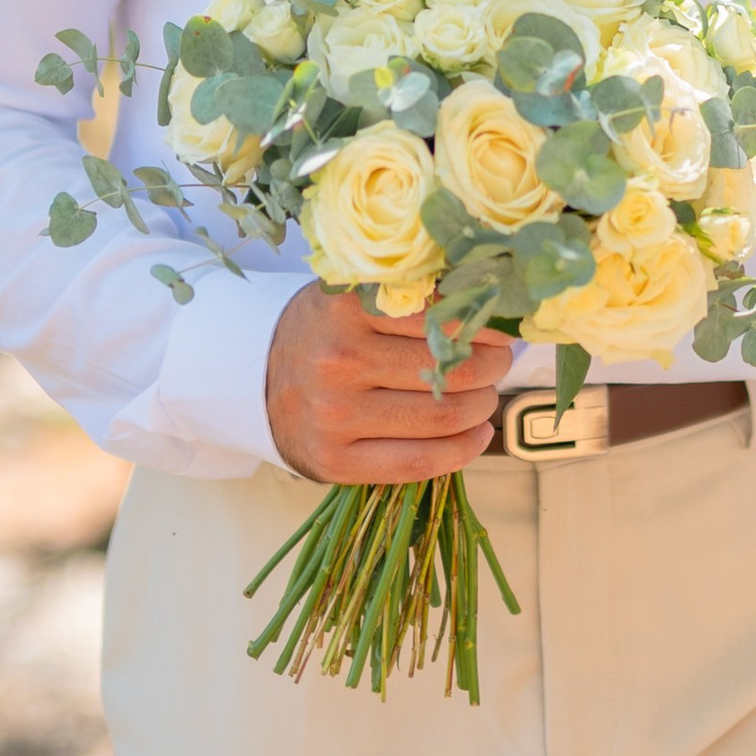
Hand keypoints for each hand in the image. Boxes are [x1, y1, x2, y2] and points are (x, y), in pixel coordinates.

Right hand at [265, 285, 508, 483]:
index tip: (500, 328)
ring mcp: (334, 416)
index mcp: (348, 308)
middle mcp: (339, 361)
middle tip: (496, 362)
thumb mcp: (358, 294)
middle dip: (492, 367)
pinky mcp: (335, 462)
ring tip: (484, 396)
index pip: (445, 318)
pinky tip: (477, 434)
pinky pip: (420, 462)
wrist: (255, 377)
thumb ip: (416, 293)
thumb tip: (494, 305)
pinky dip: (463, 450)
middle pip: (452, 370)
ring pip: (443, 417)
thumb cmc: (325, 330)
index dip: (487, 326)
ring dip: (482, 406)